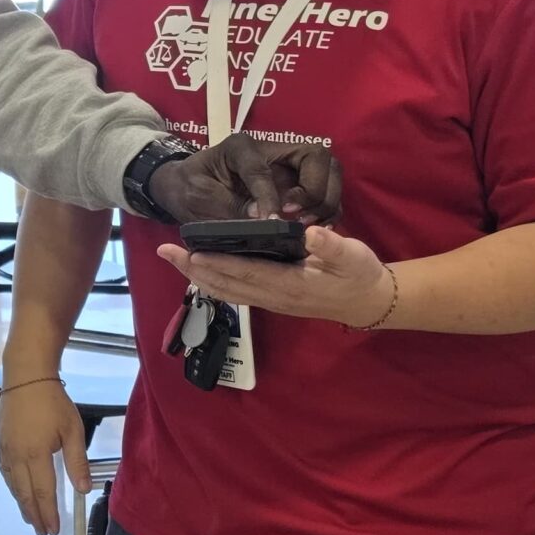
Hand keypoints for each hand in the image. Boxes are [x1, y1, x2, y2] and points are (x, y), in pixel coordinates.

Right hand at [0, 375, 88, 534]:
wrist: (25, 378)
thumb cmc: (53, 402)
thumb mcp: (72, 430)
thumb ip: (77, 462)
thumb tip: (83, 490)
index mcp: (36, 454)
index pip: (43, 492)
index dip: (48, 513)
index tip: (54, 530)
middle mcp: (17, 456)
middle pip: (25, 493)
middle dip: (34, 515)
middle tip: (43, 532)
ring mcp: (5, 450)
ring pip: (13, 485)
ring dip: (22, 504)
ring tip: (31, 519)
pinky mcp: (0, 444)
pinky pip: (6, 473)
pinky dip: (13, 488)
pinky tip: (18, 493)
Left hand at [147, 135, 341, 224]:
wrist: (185, 190)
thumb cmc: (189, 189)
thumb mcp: (199, 198)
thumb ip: (229, 208)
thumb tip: (265, 221)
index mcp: (240, 148)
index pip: (263, 169)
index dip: (269, 197)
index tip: (272, 222)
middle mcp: (271, 150)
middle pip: (316, 156)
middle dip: (313, 190)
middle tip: (298, 219)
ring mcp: (288, 166)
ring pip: (329, 171)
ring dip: (325, 200)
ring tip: (307, 226)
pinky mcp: (297, 183)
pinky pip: (327, 191)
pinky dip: (327, 209)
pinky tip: (314, 230)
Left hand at [158, 225, 391, 326]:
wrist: (369, 302)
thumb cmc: (359, 274)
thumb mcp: (353, 256)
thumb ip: (332, 245)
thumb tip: (310, 232)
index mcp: (290, 284)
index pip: (246, 272)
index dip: (218, 262)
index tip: (192, 252)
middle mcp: (274, 296)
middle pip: (226, 284)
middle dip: (194, 269)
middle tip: (165, 251)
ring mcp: (271, 301)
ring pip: (226, 291)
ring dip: (198, 276)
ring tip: (174, 259)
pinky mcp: (271, 300)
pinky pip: (235, 293)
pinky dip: (213, 282)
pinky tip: (200, 272)